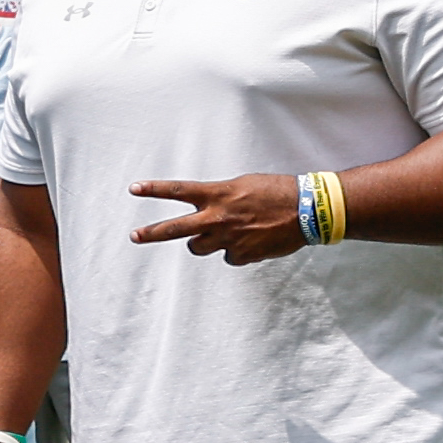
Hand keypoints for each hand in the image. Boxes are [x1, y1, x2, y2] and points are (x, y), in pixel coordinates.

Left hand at [133, 173, 308, 264]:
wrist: (309, 211)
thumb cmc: (277, 193)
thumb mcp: (243, 186)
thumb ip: (220, 197)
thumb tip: (208, 209)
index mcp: (218, 194)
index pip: (178, 190)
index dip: (153, 189)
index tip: (133, 188)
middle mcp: (218, 217)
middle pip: (175, 229)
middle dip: (151, 233)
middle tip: (134, 236)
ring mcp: (228, 238)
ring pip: (198, 247)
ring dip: (203, 242)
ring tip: (223, 233)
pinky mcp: (242, 255)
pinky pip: (228, 257)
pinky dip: (235, 252)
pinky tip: (252, 241)